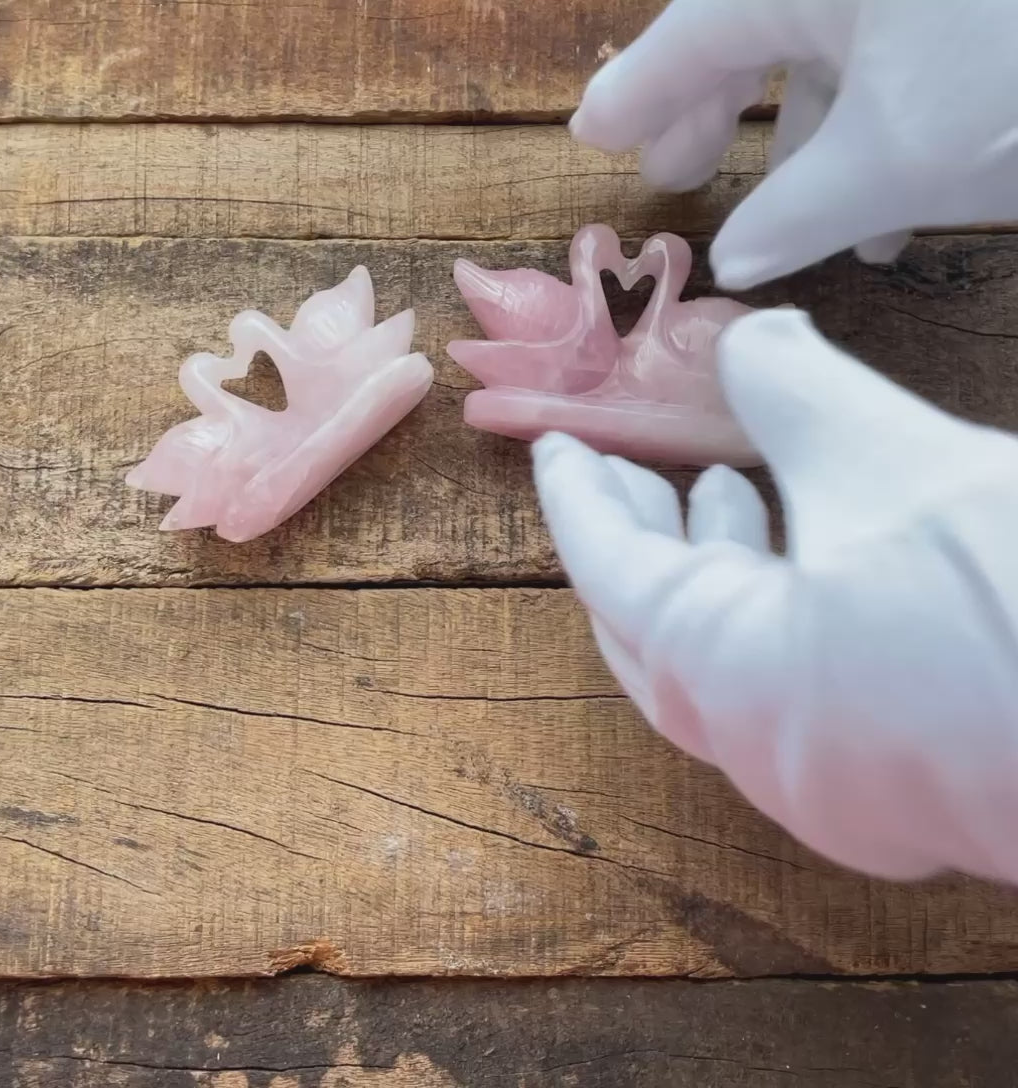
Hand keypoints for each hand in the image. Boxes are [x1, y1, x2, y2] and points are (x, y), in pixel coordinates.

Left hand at [533, 308, 1017, 883]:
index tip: (556, 446)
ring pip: (725, 667)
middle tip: (630, 465)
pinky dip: (776, 619)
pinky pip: (790, 697)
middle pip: (655, 629)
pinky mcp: (895, 796)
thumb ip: (797, 390)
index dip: (578, 498)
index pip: (610, 575)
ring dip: (715, 572)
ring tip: (721, 488)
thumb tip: (748, 335)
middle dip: (638, 536)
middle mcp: (761, 753)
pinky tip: (809, 554)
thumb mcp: (898, 463)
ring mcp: (830, 789)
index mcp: (730, 679)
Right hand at [571, 0, 1017, 287]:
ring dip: (810, 142)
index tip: (590, 135)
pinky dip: (881, 124)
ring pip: (834, 50)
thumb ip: (794, 214)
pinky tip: (890, 206)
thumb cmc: (1016, 75)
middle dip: (719, 114)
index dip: (636, 95)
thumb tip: (733, 266)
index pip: (689, 35)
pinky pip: (900, 52)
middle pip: (753, 28)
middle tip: (680, 177)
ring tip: (794, 226)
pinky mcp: (962, 14)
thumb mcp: (895, 159)